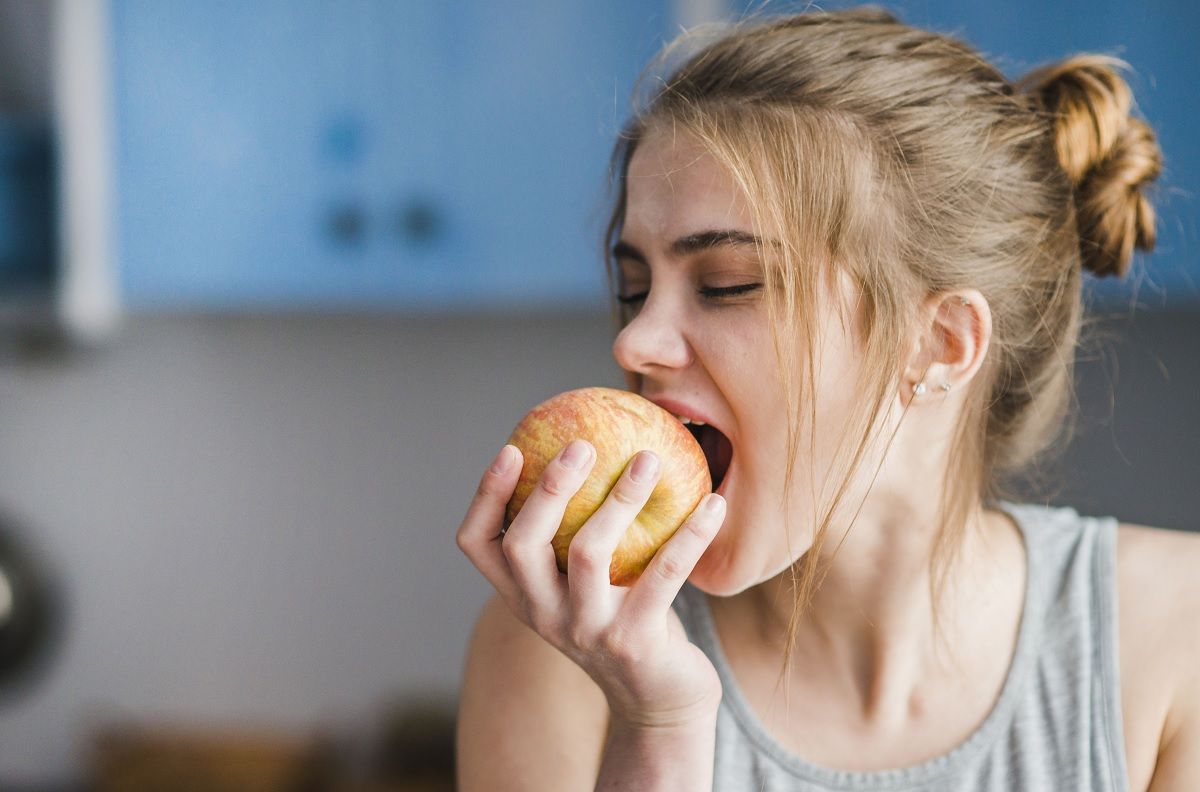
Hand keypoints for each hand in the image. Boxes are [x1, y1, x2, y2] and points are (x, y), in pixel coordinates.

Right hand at [457, 438, 726, 727]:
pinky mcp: (634, 642)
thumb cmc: (622, 621)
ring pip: (587, 553)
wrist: (660, 704)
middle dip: (548, 488)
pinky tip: (713, 504)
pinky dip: (690, 534)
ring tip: (650, 459)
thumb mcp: (583, 585)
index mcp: (522, 595)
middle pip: (522, 544)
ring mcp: (586, 631)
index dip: (486, 495)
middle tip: (581, 444)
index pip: (477, 544)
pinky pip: (664, 574)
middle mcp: (543, 614)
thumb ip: (572, 534)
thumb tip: (594, 447)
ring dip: (619, 499)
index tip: (513, 448)